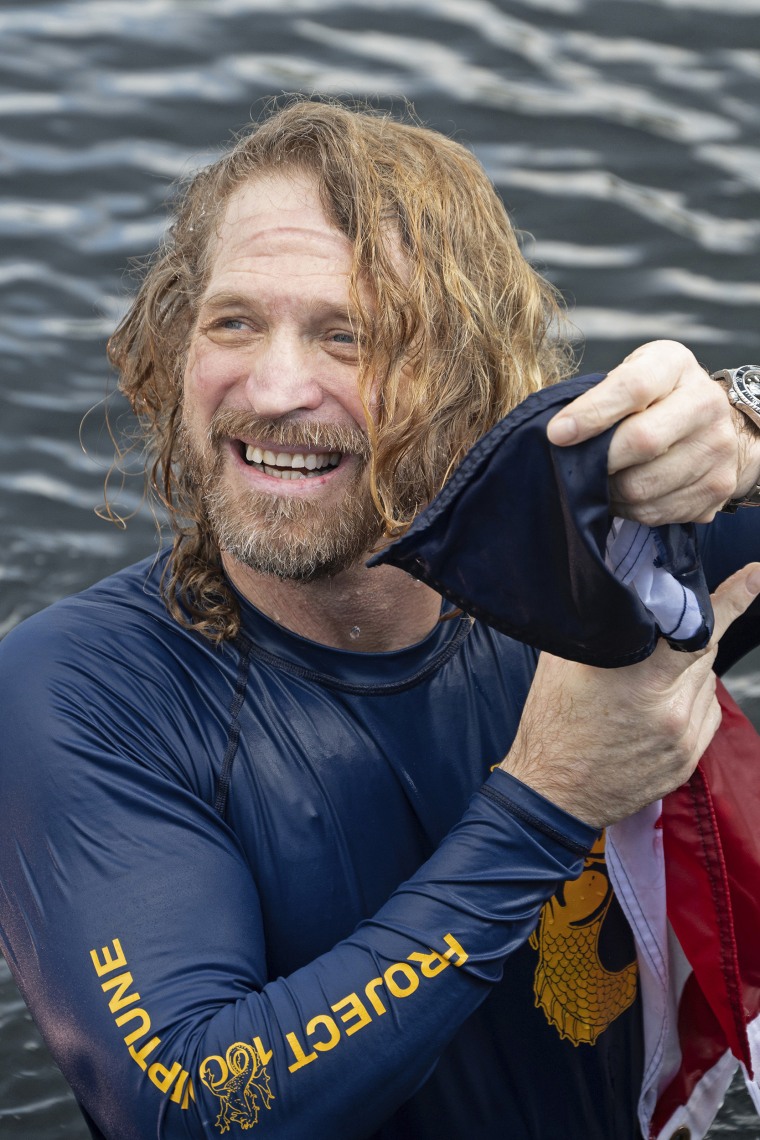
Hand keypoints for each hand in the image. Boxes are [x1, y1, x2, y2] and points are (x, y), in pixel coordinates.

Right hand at [500, 562, 759, 828]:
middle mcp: (671, 709)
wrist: (552, 794)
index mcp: (640, 679)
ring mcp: (684, 738)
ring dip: (686, 670)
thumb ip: (601, 627)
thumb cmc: (552, 727)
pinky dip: (690, 699)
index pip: (699, 629)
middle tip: (665, 632)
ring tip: (647, 681)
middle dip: (690, 633)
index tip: (755, 576)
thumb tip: (621, 594)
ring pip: (706, 681)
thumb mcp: (565, 664)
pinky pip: (707, 712)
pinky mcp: (688, 760)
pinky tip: (656, 706)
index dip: (732, 598)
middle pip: (704, 650)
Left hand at [546, 340, 759, 524]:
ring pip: (643, 486)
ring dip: (610, 490)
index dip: (591, 413)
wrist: (719, 426)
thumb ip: (602, 395)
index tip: (558, 434)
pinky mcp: (716, 488)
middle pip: (642, 442)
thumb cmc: (659, 397)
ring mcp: (716, 449)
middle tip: (580, 466)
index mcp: (676, 366)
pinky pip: (654, 511)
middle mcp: (706, 404)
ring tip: (603, 480)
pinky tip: (623, 494)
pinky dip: (628, 508)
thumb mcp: (633, 374)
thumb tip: (559, 433)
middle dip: (600, 460)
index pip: (633, 387)